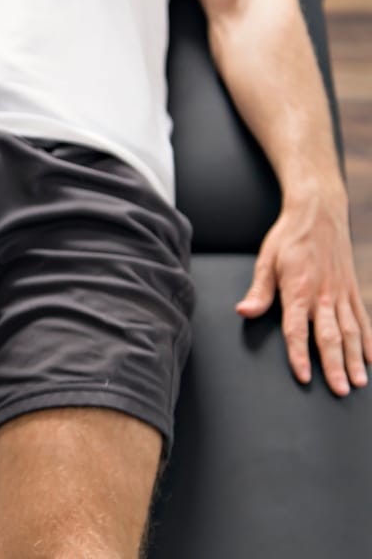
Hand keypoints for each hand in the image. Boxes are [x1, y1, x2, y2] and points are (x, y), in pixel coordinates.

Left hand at [237, 192, 371, 395]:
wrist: (318, 213)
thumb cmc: (288, 238)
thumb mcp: (266, 261)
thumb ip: (259, 291)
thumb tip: (244, 312)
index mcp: (298, 290)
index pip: (298, 329)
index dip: (299, 354)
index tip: (304, 376)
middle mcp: (323, 295)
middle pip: (329, 336)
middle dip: (335, 365)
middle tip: (339, 390)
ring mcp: (342, 293)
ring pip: (351, 332)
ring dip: (355, 359)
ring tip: (358, 382)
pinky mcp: (353, 289)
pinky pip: (364, 319)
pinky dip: (369, 340)